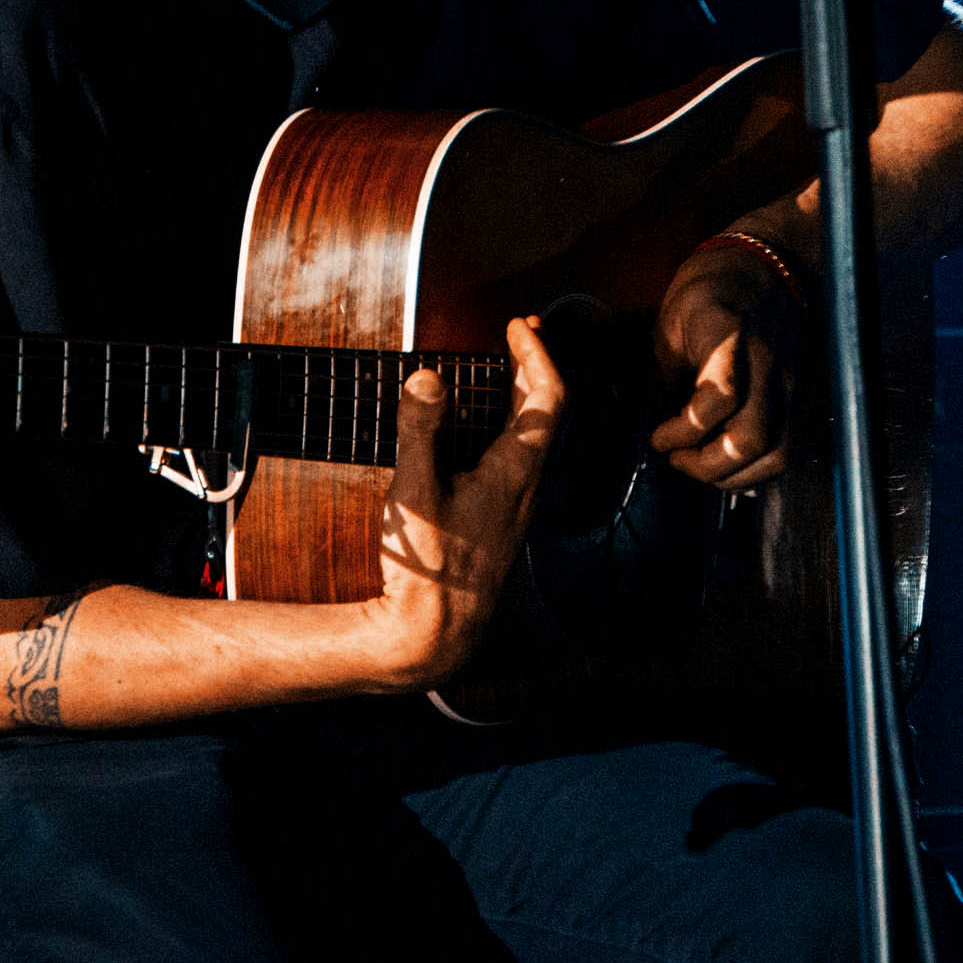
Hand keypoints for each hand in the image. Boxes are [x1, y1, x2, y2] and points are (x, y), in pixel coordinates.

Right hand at [362, 314, 564, 688]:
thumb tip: (429, 375)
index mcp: (515, 473)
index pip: (547, 398)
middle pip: (546, 413)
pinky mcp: (502, 522)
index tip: (519, 326)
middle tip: (518, 334)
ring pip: (535, 438)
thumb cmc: (429, 569)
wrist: (436, 635)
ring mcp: (516, 507)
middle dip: (533, 367)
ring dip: (523, 397)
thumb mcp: (415, 492)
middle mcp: (526, 488)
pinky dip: (508, 427)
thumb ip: (421, 431)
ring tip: (503, 369)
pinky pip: (519, 459)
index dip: (537, 355)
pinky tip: (481, 430)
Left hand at [650, 242, 798, 490]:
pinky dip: (757, 468)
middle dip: (708, 466)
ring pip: (778, 453)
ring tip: (701, 467)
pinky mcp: (803, 394)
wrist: (764, 264)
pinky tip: (729, 465)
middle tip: (677, 460)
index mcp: (729, 334)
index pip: (719, 396)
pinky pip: (788, 447)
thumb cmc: (706, 293)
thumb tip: (664, 432)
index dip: (683, 430)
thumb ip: (669, 379)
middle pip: (752, 438)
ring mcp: (792, 380)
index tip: (658, 437)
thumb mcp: (670, 324)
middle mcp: (769, 361)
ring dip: (734, 476)